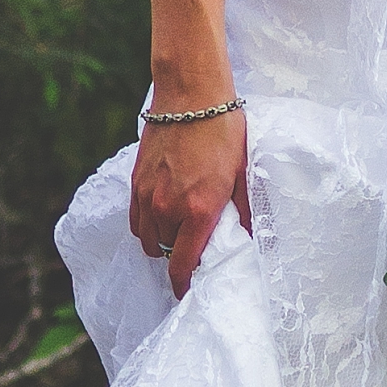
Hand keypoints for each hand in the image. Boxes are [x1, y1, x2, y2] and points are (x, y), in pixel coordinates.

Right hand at [129, 102, 251, 298]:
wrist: (191, 95)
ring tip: (176, 236)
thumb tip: (252, 237)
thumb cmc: (223, 131)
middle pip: (165, 253)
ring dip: (160, 243)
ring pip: (146, 239)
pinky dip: (145, 226)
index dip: (183, 284)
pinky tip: (160, 219)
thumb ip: (245, 210)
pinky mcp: (136, 182)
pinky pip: (135, 219)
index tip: (187, 291)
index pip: (183, 264)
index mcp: (198, 211)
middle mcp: (167, 208)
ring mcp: (147, 196)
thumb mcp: (244, 172)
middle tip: (191, 253)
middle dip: (177, 258)